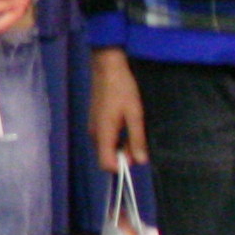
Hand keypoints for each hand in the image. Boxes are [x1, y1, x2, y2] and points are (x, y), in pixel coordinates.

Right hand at [86, 49, 146, 170]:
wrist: (107, 68)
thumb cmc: (122, 89)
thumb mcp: (135, 114)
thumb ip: (137, 139)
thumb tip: (141, 161)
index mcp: (103, 134)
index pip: (106, 164)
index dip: (121, 166)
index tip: (135, 156)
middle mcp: (95, 134)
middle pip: (106, 157)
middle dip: (123, 156)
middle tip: (139, 141)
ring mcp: (94, 127)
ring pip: (106, 148)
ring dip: (121, 146)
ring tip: (134, 130)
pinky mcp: (95, 121)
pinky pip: (105, 138)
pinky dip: (116, 138)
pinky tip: (126, 124)